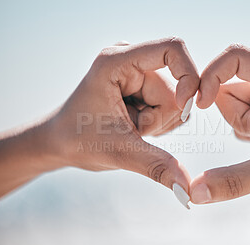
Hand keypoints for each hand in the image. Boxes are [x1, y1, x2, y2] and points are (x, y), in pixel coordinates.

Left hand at [0, 38, 198, 203]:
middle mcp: (129, 59)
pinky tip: (135, 126)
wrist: (61, 143)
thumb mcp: (117, 152)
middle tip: (132, 129)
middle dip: (160, 118)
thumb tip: (188, 190)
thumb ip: (156, 166)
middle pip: (176, 86)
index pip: (172, 49)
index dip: (188, 75)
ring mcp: (137, 72)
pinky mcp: (142, 85)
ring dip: (158, 123)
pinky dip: (159, 123)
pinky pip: (171, 105)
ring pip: (176, 100)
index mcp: (117, 62)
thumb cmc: (78, 141)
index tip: (184, 106)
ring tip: (130, 127)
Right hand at [191, 44, 249, 244]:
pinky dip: (248, 136)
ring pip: (235, 107)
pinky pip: (243, 122)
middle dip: (236, 116)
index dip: (212, 75)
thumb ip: (234, 180)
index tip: (201, 105)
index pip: (236, 58)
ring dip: (243, 128)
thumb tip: (195, 191)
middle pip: (230, 87)